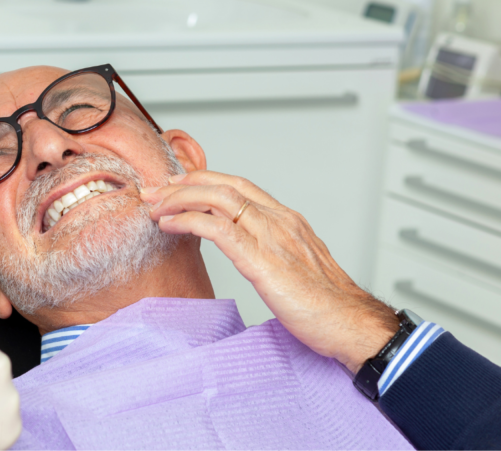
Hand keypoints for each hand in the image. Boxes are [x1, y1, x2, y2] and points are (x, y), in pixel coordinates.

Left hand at [143, 170, 398, 372]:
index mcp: (286, 219)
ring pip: (216, 199)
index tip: (175, 185)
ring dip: (178, 199)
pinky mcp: (262, 260)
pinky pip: (217, 229)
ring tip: (154, 207)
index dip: (202, 180)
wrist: (351, 324)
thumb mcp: (295, 265)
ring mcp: (271, 237)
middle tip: (153, 191)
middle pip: (222, 185)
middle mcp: (278, 220)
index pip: (237, 185)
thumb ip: (271, 249)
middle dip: (181, 185)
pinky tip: (169, 225)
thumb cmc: (327, 304)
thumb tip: (245, 250)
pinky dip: (188, 221)